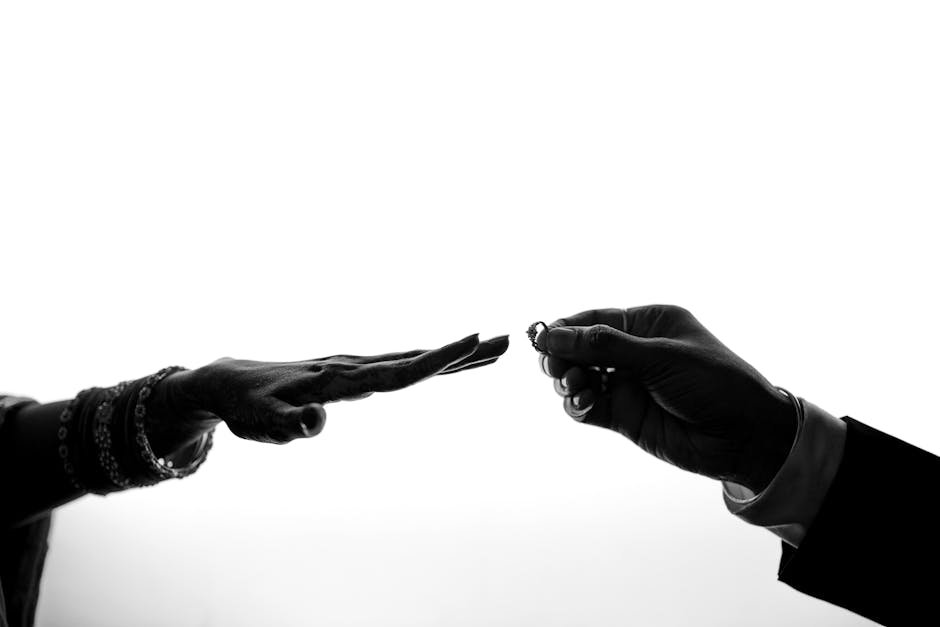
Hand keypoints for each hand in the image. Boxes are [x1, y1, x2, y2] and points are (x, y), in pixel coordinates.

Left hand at [164, 333, 507, 444]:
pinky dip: (426, 361)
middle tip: (508, 342)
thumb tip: (315, 422)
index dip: (437, 359)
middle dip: (462, 354)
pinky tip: (438, 363)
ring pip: (411, 360)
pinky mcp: (349, 371)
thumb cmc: (246, 408)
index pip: (398, 372)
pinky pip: (397, 365)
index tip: (474, 340)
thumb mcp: (261, 423)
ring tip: (490, 350)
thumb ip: (288, 424)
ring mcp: (353, 367)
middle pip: (417, 361)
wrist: (228, 382)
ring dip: (451, 356)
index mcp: (340, 380)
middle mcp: (353, 368)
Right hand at [536, 306, 795, 492]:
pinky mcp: (624, 415)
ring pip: (578, 378)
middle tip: (554, 367)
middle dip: (562, 356)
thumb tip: (552, 335)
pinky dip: (577, 405)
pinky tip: (582, 404)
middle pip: (579, 348)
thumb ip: (604, 346)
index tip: (542, 340)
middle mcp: (634, 352)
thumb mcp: (660, 357)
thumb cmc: (715, 384)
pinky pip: (587, 407)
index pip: (594, 319)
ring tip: (573, 386)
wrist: (747, 437)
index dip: (565, 328)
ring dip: (567, 381)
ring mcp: (628, 384)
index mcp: (648, 324)